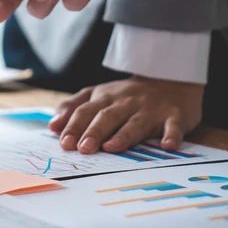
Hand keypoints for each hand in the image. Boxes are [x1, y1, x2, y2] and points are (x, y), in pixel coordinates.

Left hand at [48, 76, 202, 153]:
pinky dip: (171, 135)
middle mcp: (126, 102)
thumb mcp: (99, 95)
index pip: (86, 111)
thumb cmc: (128, 96)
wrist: (171, 79)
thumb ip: (75, 107)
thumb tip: (53, 127)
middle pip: (107, 116)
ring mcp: (151, 108)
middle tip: (83, 148)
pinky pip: (173, 125)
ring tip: (112, 147)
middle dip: (94, 131)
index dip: (74, 126)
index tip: (64, 143)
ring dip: (124, 135)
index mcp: (106, 97)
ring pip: (135, 122)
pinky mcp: (174, 115)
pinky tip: (167, 145)